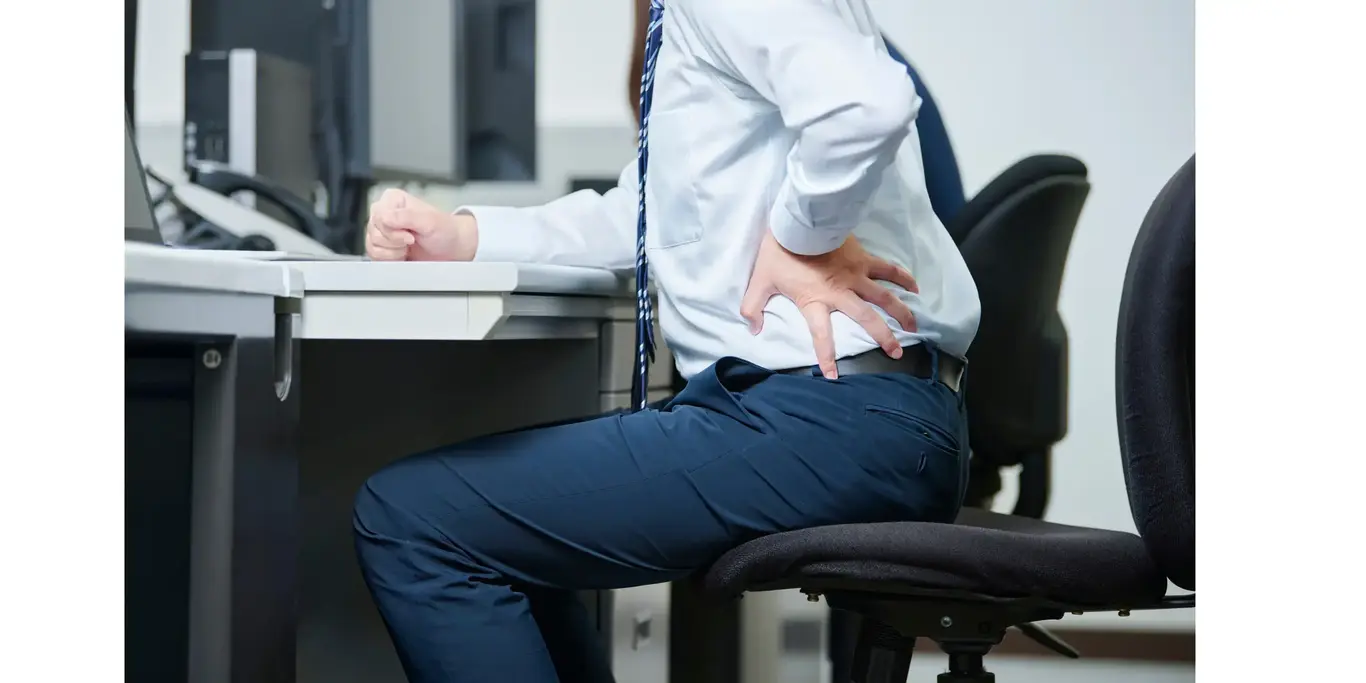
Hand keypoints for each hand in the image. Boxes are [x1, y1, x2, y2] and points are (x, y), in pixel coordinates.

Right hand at [365, 189, 477, 260]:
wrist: (451, 248)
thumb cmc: (444, 231)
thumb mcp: (430, 221)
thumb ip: (408, 217)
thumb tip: (385, 216)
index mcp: (393, 199)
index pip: (378, 218)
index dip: (393, 232)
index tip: (411, 236)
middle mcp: (384, 212)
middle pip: (374, 233)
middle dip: (394, 243)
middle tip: (412, 241)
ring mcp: (381, 230)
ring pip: (372, 245)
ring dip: (392, 252)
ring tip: (408, 248)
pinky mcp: (382, 246)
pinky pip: (373, 256)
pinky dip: (389, 259)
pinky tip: (402, 255)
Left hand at [740, 232, 918, 378]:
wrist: (798, 219)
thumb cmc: (779, 251)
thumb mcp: (760, 281)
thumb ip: (753, 307)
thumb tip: (753, 329)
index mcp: (815, 301)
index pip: (821, 335)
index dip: (827, 357)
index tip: (833, 375)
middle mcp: (840, 292)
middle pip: (867, 319)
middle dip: (884, 337)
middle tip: (896, 353)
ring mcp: (855, 275)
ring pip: (885, 297)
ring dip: (901, 312)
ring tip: (914, 326)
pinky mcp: (863, 259)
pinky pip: (888, 270)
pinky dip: (903, 277)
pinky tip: (915, 287)